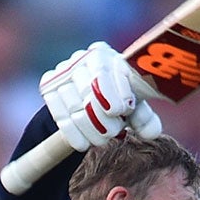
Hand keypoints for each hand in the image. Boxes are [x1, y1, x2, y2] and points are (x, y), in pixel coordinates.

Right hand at [39, 42, 162, 153]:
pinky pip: (59, 113)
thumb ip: (145, 118)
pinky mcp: (48, 85)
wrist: (89, 98)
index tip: (123, 110)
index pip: (104, 71)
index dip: (113, 92)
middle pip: (89, 92)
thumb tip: (151, 132)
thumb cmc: (119, 100)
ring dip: (91, 129)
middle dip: (104, 117)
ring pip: (74, 107)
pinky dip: (73, 133)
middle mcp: (81, 58)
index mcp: (104, 54)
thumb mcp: (134, 107)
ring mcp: (62, 71)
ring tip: (103, 139)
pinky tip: (84, 144)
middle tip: (114, 132)